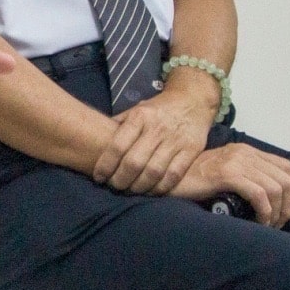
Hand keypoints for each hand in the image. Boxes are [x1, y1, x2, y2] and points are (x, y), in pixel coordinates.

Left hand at [92, 86, 216, 193]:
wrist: (193, 99)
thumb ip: (119, 126)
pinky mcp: (192, 149)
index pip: (117, 146)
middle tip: (114, 187)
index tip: (99, 177)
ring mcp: (176, 140)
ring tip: (130, 191)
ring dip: (139, 187)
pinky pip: (174, 175)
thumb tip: (97, 142)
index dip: (105, 165)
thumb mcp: (136, 110)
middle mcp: (157, 128)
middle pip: (134, 162)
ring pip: (154, 172)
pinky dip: (161, 187)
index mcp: (140, 117)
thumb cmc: (158, 109)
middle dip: (120, 180)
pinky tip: (151, 191)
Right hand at [168, 143, 289, 226]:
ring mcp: (236, 162)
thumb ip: (245, 175)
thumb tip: (269, 196)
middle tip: (280, 222)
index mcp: (247, 151)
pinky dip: (265, 211)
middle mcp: (245, 153)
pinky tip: (260, 221)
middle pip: (285, 179)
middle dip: (289, 205)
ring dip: (278, 211)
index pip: (286, 167)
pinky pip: (259, 194)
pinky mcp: (227, 174)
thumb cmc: (193, 179)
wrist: (167, 177)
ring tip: (269, 225)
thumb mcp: (224, 171)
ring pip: (275, 188)